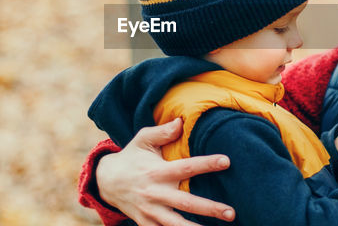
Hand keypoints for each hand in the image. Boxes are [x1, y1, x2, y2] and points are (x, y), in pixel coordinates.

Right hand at [95, 118, 235, 225]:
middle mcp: (155, 193)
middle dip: (209, 209)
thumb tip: (181, 122)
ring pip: (176, 224)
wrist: (106, 182)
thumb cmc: (131, 157)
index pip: (186, 167)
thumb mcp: (142, 140)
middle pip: (186, 203)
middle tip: (231, 212)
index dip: (206, 164)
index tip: (226, 161)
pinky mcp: (146, 223)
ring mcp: (150, 211)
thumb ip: (161, 132)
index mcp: (157, 171)